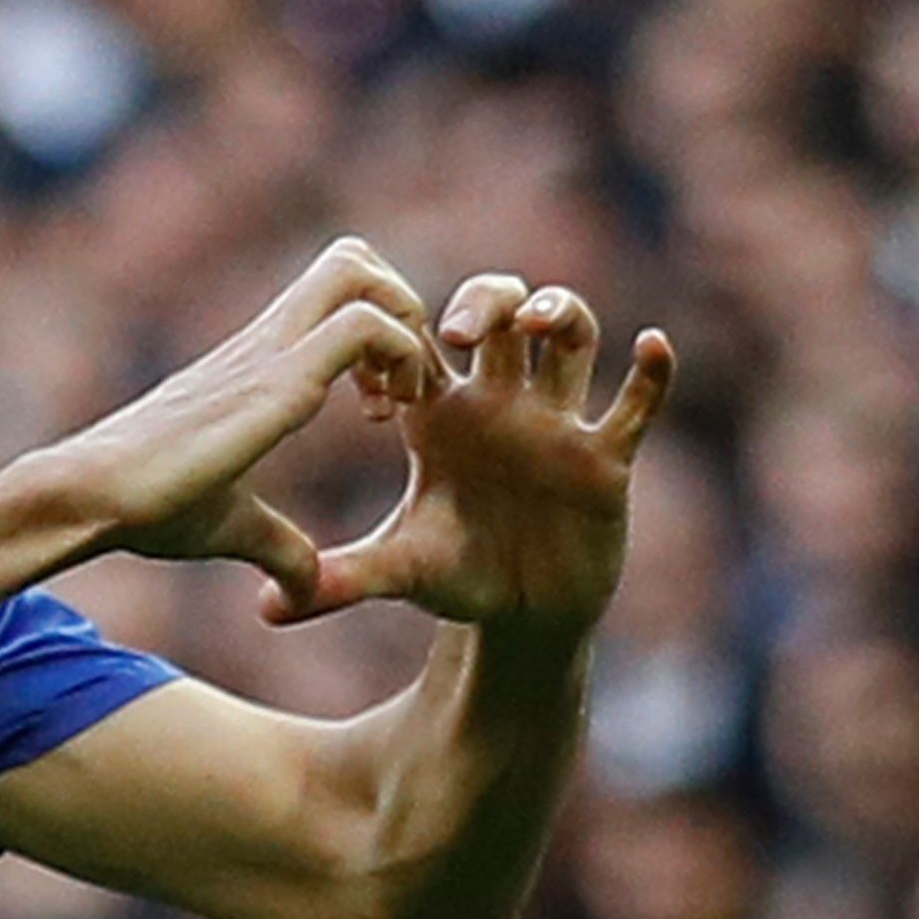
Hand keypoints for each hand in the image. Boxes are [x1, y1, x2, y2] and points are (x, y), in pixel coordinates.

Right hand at [42, 238, 437, 614]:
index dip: (380, 336)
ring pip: (360, 273)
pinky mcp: (276, 380)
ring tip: (391, 404)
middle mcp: (267, 342)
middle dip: (400, 308)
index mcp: (257, 364)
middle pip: (353, 260)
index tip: (381, 410)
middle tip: (396, 388)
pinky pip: (362, 325)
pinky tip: (382, 420)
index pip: (333, 295)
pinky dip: (397, 355)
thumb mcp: (230, 525)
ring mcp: (270, 352)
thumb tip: (300, 593)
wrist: (90, 496)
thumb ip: (276, 547)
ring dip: (401, 327)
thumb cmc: (145, 507)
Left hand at [264, 273, 675, 634]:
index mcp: (442, 413)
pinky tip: (652, 347)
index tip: (387, 383)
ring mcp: (557, 424)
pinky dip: (651, 376)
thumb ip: (343, 579)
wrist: (519, 619)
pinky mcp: (605, 459)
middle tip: (462, 329)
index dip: (405, 336)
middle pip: (500, 310)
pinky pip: (635, 406)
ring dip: (562, 312)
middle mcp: (501, 402)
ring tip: (543, 322)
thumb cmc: (454, 579)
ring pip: (570, 335)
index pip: (422, 340)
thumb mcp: (400, 572)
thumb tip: (265, 610)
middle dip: (486, 299)